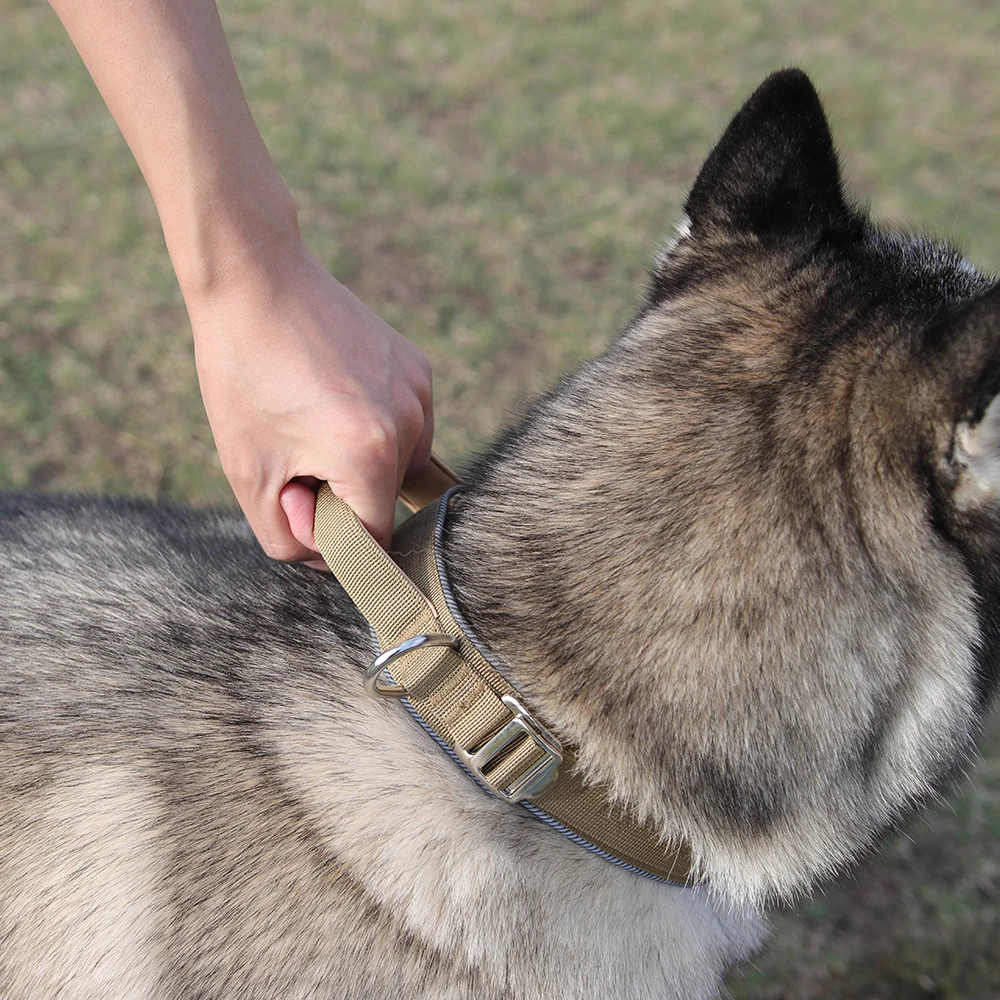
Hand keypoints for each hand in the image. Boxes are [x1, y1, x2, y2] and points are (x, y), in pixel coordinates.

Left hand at [187, 235, 432, 564]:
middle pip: (387, 502)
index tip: (296, 501)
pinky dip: (375, 428)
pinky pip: (406, 425)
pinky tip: (335, 396)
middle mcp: (408, 424)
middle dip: (344, 496)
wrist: (257, 282)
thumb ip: (289, 541)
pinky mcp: (419, 369)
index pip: (374, 541)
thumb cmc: (243, 378)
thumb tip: (329, 553)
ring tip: (315, 420)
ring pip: (401, 465)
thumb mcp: (247, 474)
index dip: (331, 536)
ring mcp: (419, 393)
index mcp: (368, 456)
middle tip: (295, 452)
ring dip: (364, 464)